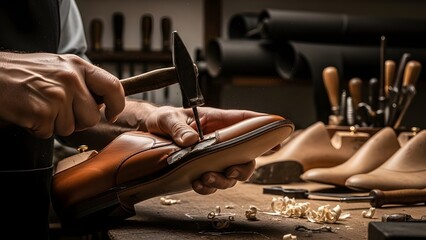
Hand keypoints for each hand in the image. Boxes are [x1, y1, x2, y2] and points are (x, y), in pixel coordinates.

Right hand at [0, 52, 124, 137]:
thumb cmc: (21, 73)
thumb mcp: (57, 67)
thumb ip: (81, 81)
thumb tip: (102, 101)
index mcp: (77, 66)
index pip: (114, 87)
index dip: (117, 104)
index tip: (112, 112)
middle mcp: (71, 78)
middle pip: (92, 116)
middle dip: (77, 120)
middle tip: (57, 109)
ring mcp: (58, 95)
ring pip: (71, 127)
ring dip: (55, 124)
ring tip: (39, 106)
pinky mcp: (43, 111)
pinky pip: (50, 132)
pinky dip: (38, 128)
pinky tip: (29, 112)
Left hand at [142, 105, 265, 193]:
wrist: (149, 133)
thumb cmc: (163, 119)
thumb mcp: (167, 118)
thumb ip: (178, 128)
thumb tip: (191, 140)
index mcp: (217, 121)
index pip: (245, 121)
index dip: (265, 127)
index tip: (280, 134)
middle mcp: (220, 141)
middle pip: (246, 154)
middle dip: (244, 166)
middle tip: (232, 170)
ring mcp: (213, 157)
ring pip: (232, 172)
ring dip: (224, 179)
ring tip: (207, 178)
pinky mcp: (202, 169)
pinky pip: (213, 182)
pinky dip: (208, 187)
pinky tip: (199, 184)